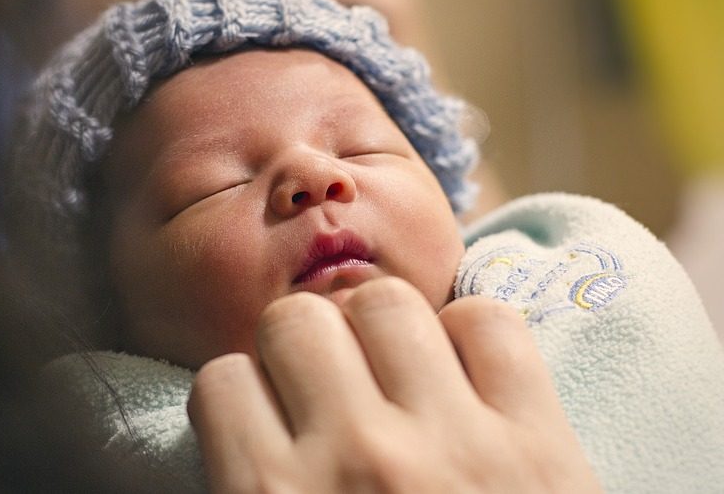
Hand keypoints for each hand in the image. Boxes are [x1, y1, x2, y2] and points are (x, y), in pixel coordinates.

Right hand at [188, 277, 600, 492]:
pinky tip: (463, 381)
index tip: (268, 420)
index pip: (222, 382)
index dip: (243, 398)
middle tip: (328, 389)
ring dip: (377, 331)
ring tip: (394, 376)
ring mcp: (454, 444)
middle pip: (296, 320)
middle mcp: (357, 461)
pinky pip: (488, 323)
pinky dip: (470, 338)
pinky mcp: (540, 443)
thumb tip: (238, 448)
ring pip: (384, 301)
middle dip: (302, 349)